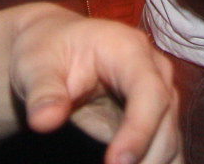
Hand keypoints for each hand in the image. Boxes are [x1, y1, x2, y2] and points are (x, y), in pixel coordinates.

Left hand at [10, 5, 181, 163]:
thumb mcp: (35, 65)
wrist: (55, 52)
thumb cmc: (46, 53)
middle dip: (145, 160)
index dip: (139, 130)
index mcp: (130, 50)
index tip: (116, 163)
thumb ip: (42, 92)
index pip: (149, 92)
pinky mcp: (155, 124)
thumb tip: (44, 122)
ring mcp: (159, 100)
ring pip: (169, 145)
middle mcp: (154, 74)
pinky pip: (165, 154)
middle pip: (165, 125)